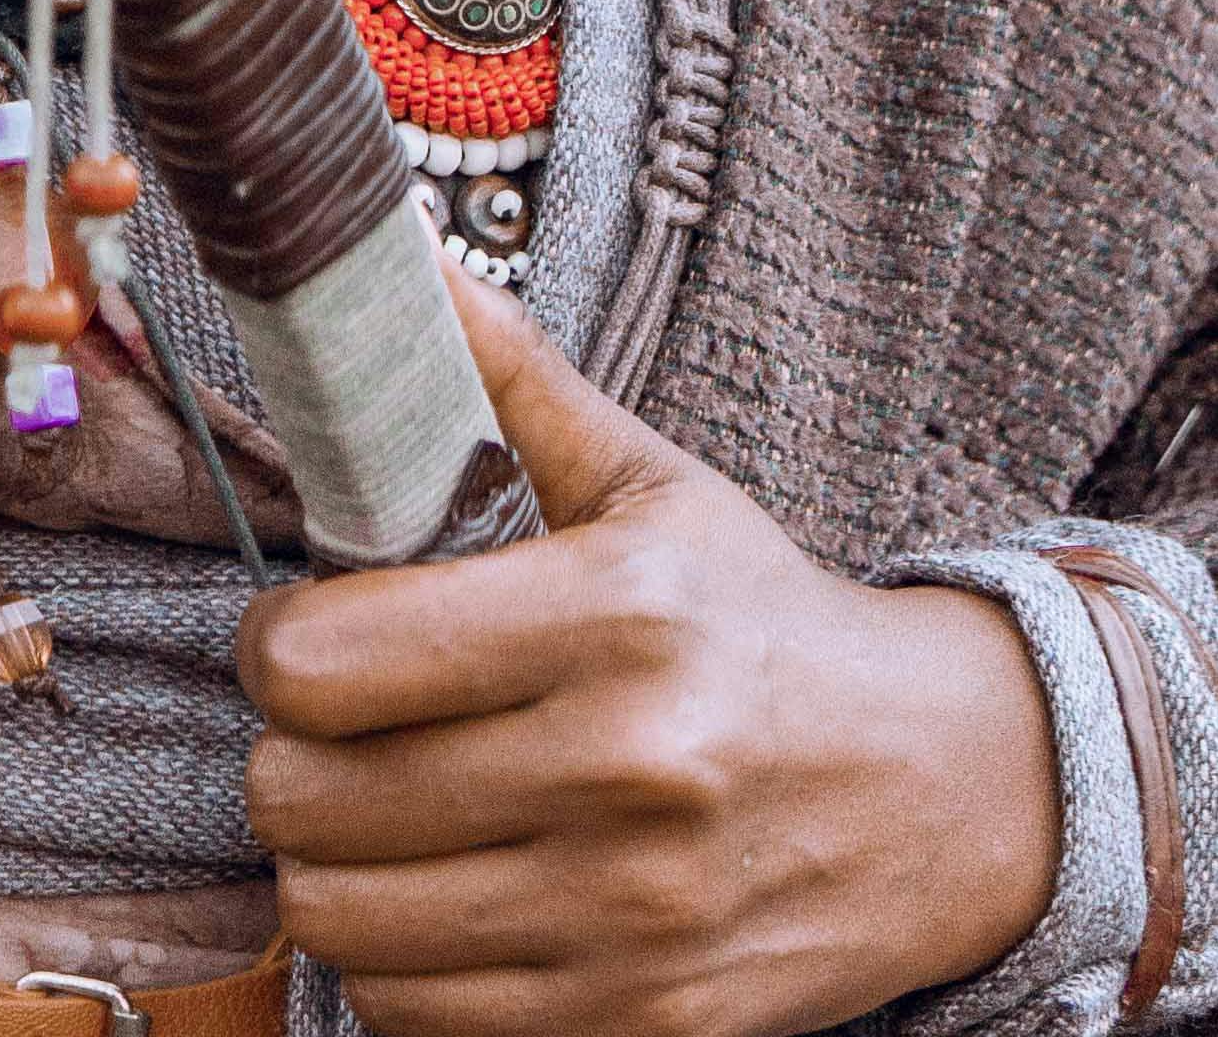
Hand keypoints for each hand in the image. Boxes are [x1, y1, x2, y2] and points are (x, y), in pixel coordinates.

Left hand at [239, 274, 1059, 1036]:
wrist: (946, 790)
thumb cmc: (765, 625)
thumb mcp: (652, 480)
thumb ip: (509, 376)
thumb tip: (399, 257)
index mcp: (615, 615)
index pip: (328, 665)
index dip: (271, 649)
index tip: (294, 635)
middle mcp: (624, 771)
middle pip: (310, 804)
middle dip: (288, 758)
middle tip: (328, 729)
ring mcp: (632, 917)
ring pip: (346, 927)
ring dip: (333, 870)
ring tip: (376, 813)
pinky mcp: (643, 1021)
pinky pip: (421, 1019)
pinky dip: (399, 965)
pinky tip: (440, 895)